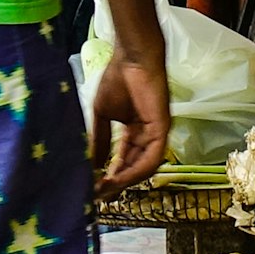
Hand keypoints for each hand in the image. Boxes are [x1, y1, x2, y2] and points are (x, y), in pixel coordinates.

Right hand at [89, 40, 170, 189]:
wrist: (130, 58)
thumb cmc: (117, 79)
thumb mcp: (103, 116)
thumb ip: (100, 141)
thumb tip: (91, 166)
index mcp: (135, 132)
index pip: (124, 160)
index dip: (110, 175)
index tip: (93, 187)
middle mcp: (148, 136)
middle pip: (134, 168)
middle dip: (116, 184)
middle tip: (96, 195)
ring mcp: (158, 133)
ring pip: (144, 168)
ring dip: (124, 181)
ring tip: (104, 190)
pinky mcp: (163, 129)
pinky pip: (151, 158)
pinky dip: (135, 171)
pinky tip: (117, 178)